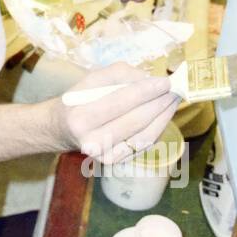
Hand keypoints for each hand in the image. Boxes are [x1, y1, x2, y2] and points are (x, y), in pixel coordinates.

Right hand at [51, 62, 178, 162]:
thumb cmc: (78, 99)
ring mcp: (103, 155)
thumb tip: (149, 79)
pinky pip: (142, 144)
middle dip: (159, 102)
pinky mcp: (113, 162)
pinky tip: (163, 115)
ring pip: (143, 135)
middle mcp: (91, 141)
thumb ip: (119, 74)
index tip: (165, 80)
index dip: (145, 90)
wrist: (61, 129)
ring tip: (173, 100)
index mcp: (80, 116)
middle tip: (175, 89)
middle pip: (135, 119)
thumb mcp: (90, 80)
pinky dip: (157, 128)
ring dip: (163, 116)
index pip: (120, 101)